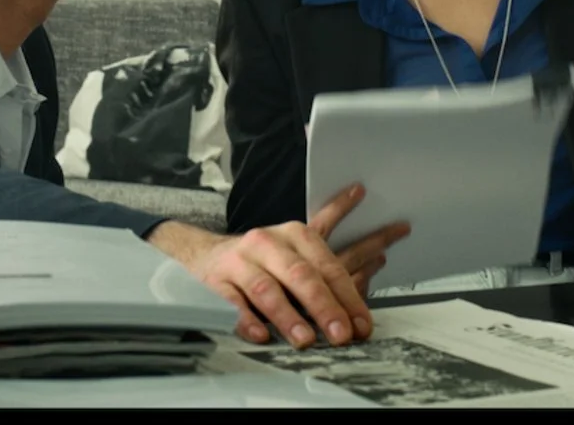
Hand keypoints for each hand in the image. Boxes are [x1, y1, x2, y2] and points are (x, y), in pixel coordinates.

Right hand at [150, 184, 407, 349]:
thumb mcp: (299, 250)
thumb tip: (371, 281)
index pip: (329, 266)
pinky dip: (247, 320)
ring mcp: (240, 261)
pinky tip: (260, 336)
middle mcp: (268, 243)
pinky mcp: (216, 281)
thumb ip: (332, 265)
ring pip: (267, 289)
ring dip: (288, 316)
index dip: (348, 297)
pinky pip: (232, 302)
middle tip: (341, 334)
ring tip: (305, 339)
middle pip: (301, 275)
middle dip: (324, 306)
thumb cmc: (261, 259)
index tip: (363, 324)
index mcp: (295, 235)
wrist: (202, 253)